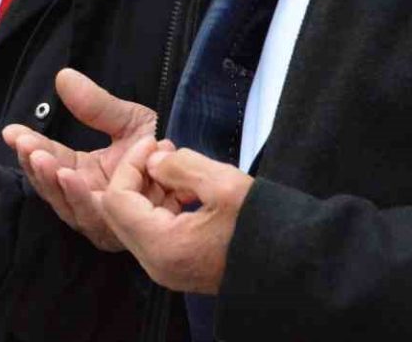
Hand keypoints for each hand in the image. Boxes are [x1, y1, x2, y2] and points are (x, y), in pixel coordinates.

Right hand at [1, 68, 158, 250]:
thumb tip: (62, 76)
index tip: (12, 131)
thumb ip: (94, 105)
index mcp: (83, 176)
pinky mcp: (117, 230)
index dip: (30, 148)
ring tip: (43, 158)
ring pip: (67, 204)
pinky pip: (93, 216)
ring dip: (52, 181)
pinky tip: (68, 176)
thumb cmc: (159, 149)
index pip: (49, 162)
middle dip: (36, 166)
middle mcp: (88, 200)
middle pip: (52, 187)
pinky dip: (78, 196)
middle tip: (26, 144)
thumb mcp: (125, 121)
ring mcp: (101, 219)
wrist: (195, 170)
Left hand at [100, 141, 253, 294]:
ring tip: (179, 165)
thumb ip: (181, 166)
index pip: (117, 200)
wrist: (295, 266)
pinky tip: (188, 188)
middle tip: (163, 151)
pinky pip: (154, 230)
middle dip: (136, 175)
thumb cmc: (263, 226)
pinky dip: (162, 204)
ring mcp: (166, 269)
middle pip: (120, 212)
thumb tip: (153, 161)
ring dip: (150, 188)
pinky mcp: (178, 267)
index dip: (129, 164)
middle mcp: (156, 264)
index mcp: (162, 246)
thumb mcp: (224, 184)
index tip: (153, 142)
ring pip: (136, 220)